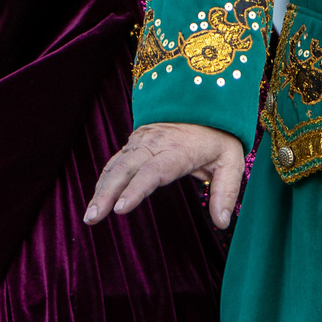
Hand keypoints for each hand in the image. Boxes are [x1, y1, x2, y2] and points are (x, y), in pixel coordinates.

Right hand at [84, 121, 248, 229]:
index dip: (136, 190)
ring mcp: (141, 142)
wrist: (204, 99)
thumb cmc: (219, 134)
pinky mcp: (134, 144)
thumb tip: (223, 222)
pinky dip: (104, 181)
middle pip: (126, 169)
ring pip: (116, 166)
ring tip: (90, 216)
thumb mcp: (232, 160)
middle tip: (93, 218)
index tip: (121, 209)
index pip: (154, 171)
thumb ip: (226, 192)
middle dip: (107, 193)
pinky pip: (115, 163)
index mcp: (178, 149)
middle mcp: (155, 143)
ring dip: (100, 190)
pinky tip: (96, 200)